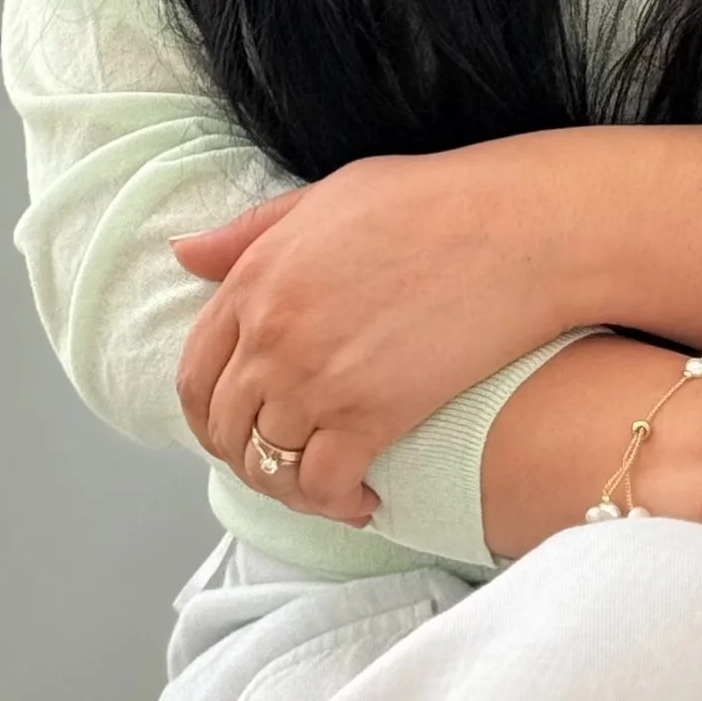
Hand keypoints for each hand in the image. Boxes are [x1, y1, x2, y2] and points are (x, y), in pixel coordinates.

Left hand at [171, 143, 570, 523]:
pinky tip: (364, 498)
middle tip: (286, 462)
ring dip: (290, 487)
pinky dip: (337, 504)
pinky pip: (322, 487)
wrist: (516, 227)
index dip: (209, 413)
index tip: (240, 426)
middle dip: (246, 457)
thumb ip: (252, 231)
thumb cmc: (433, 201)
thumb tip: (185, 254)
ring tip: (325, 484)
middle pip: (224, 430)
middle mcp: (272, 334)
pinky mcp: (368, 416)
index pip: (195, 373)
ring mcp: (315, 378)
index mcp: (257, 278)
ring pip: (268, 466)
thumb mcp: (328, 196)